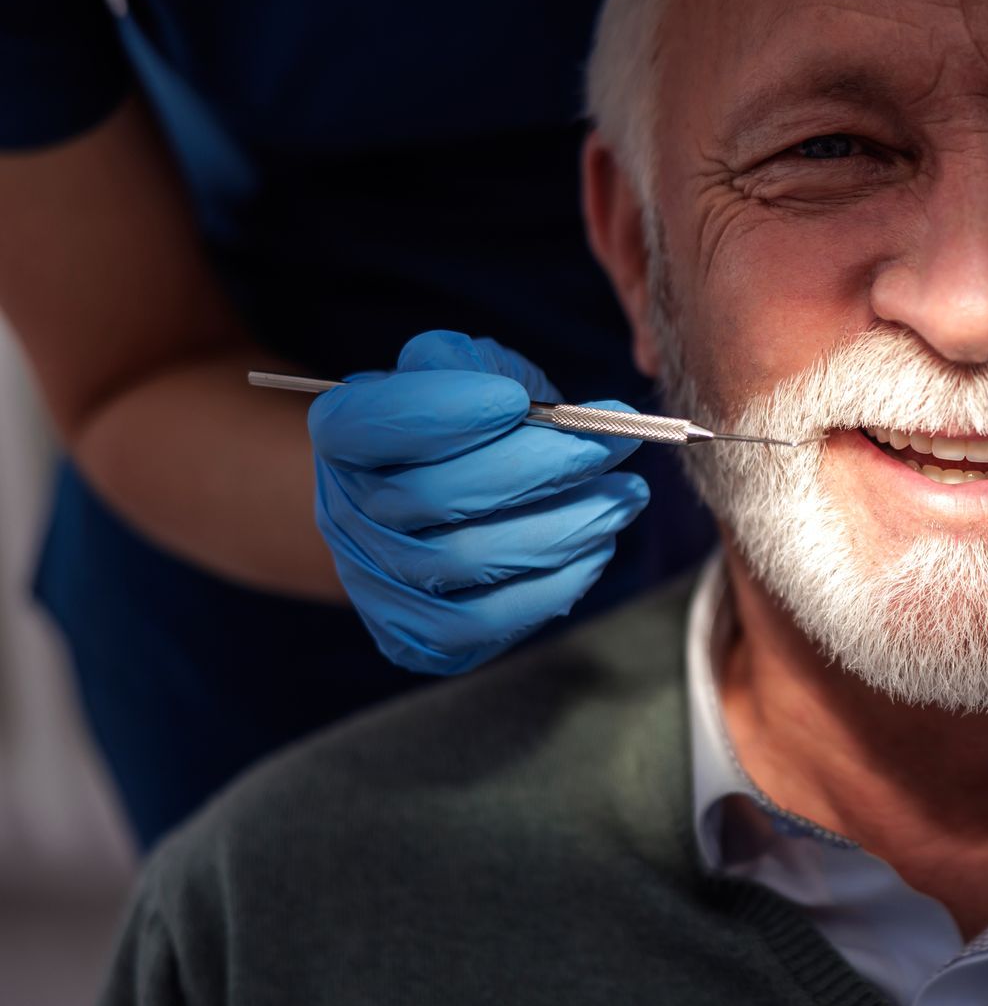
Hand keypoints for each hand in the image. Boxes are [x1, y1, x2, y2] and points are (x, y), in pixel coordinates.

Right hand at [308, 331, 649, 673]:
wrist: (441, 505)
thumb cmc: (465, 427)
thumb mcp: (468, 373)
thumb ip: (480, 367)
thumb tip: (517, 394)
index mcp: (345, 434)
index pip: (374, 424)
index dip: (444, 411)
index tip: (515, 399)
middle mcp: (346, 512)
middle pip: (434, 497)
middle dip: (537, 469)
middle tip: (610, 446)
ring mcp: (378, 582)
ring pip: (469, 561)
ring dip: (564, 527)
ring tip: (625, 496)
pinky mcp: (420, 637)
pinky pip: (487, 621)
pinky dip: (554, 584)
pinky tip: (595, 547)